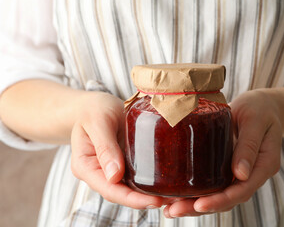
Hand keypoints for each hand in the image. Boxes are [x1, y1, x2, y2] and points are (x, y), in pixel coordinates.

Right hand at [70, 92, 165, 208]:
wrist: (96, 104)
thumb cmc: (93, 109)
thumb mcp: (97, 122)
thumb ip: (104, 146)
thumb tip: (114, 176)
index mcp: (86, 167)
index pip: (109, 189)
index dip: (132, 199)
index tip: (154, 201)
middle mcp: (99, 173)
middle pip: (122, 193)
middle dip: (146, 200)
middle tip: (172, 200)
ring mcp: (112, 169)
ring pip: (131, 188)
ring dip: (151, 193)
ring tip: (175, 196)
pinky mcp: (125, 163)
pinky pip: (137, 176)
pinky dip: (152, 180)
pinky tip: (168, 182)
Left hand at [162, 90, 281, 217]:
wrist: (261, 105)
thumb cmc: (260, 108)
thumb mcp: (255, 121)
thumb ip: (249, 145)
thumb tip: (240, 173)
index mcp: (264, 165)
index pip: (243, 190)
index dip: (221, 200)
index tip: (200, 204)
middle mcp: (252, 174)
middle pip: (228, 199)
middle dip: (201, 207)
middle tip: (175, 211)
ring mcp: (239, 172)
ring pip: (219, 195)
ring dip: (195, 204)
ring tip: (171, 209)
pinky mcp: (227, 167)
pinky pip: (214, 184)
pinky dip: (197, 191)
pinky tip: (178, 195)